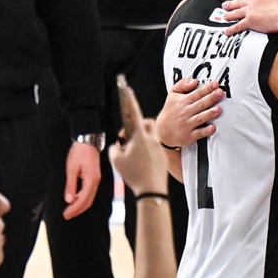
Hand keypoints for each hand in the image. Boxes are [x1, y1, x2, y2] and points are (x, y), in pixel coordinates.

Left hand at [62, 141, 100, 219]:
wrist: (88, 141)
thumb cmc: (79, 153)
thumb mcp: (71, 168)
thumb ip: (71, 185)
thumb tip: (69, 200)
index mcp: (91, 180)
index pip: (83, 199)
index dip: (75, 209)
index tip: (66, 215)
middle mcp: (96, 181)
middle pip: (89, 201)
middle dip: (78, 210)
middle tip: (67, 216)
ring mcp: (97, 179)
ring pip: (90, 197)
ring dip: (81, 205)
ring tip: (70, 210)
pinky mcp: (95, 177)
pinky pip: (90, 192)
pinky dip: (83, 198)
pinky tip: (75, 199)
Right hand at [108, 80, 169, 196]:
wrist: (152, 189)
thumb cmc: (133, 175)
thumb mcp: (117, 161)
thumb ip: (115, 149)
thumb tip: (118, 145)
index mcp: (140, 137)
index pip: (134, 114)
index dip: (129, 100)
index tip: (127, 88)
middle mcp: (151, 139)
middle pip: (147, 123)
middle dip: (138, 125)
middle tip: (127, 138)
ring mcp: (158, 146)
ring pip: (151, 135)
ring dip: (143, 137)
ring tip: (133, 152)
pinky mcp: (162, 155)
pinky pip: (154, 146)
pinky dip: (147, 149)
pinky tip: (140, 161)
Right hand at [157, 77, 224, 147]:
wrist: (163, 131)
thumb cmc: (170, 112)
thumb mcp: (172, 95)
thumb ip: (182, 85)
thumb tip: (194, 81)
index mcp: (183, 101)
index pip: (198, 93)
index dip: (207, 88)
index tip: (216, 84)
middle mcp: (185, 112)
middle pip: (201, 104)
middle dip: (211, 98)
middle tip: (220, 93)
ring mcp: (187, 124)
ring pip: (200, 118)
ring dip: (210, 114)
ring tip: (219, 109)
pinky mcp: (189, 136)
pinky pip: (198, 133)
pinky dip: (205, 131)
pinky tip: (212, 128)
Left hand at [222, 0, 277, 35]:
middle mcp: (254, 1)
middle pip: (239, 2)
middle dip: (231, 4)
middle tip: (225, 5)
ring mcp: (251, 11)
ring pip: (236, 13)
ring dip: (229, 15)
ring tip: (225, 17)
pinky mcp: (250, 22)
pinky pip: (238, 26)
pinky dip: (231, 29)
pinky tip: (227, 32)